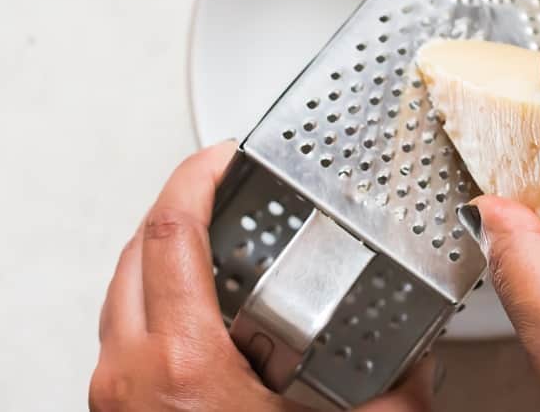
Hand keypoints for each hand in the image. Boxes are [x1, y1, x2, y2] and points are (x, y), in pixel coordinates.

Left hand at [90, 141, 440, 410]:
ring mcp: (115, 396)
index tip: (223, 153)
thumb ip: (398, 388)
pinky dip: (155, 298)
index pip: (170, 229)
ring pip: (120, 289)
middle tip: (222, 187)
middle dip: (178, 204)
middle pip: (134, 248)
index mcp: (182, 365)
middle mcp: (131, 375)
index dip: (196, 173)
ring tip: (212, 237)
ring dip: (162, 250)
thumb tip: (423, 356)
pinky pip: (122, 330)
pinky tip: (199, 308)